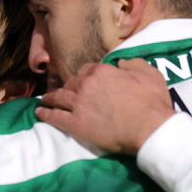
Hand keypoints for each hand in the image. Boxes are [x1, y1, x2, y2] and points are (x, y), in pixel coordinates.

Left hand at [35, 58, 174, 153]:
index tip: (82, 81)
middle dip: (66, 87)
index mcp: (102, 71)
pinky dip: (45, 113)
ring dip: (49, 98)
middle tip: (64, 93)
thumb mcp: (149, 73)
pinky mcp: (75, 124)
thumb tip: (120, 63)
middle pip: (70, 83)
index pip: (86, 70)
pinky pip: (54, 116)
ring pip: (58, 97)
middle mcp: (86, 84)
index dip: (83, 76)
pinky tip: (39, 113)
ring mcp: (78, 104)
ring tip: (45, 101)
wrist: (149, 127)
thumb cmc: (152, 102)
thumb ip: (132, 63)